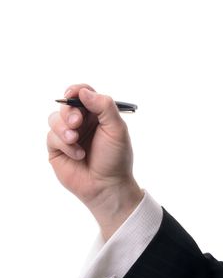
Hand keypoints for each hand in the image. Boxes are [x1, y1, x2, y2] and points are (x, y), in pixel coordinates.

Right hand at [47, 84, 143, 239]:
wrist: (107, 186)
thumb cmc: (115, 158)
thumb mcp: (117, 129)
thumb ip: (104, 106)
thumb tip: (83, 92)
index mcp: (96, 115)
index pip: (82, 94)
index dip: (76, 91)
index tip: (73, 94)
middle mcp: (81, 124)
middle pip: (65, 105)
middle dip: (69, 112)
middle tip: (77, 122)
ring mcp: (68, 136)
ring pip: (54, 119)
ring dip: (64, 128)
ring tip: (75, 140)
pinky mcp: (57, 150)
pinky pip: (51, 137)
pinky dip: (64, 144)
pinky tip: (77, 155)